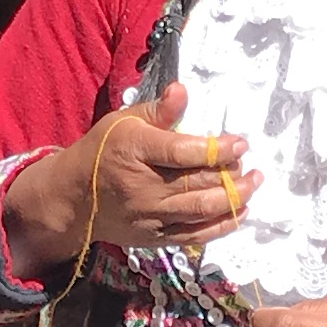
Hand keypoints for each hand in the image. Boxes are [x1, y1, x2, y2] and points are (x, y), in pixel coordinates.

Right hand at [2, 84, 259, 276]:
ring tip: (253, 183)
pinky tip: (240, 211)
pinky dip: (221, 225)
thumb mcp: (123, 122)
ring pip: (201, 210)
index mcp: (136, 150)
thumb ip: (157, 109)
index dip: (217, 149)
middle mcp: (144, 186)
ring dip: (234, 198)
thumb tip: (183, 90)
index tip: (240, 143)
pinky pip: (194, 235)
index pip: (183, 152)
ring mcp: (150, 215)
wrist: (73, 198)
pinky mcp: (154, 237)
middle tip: (250, 165)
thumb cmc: (102, 151)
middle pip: (198, 182)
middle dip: (232, 173)